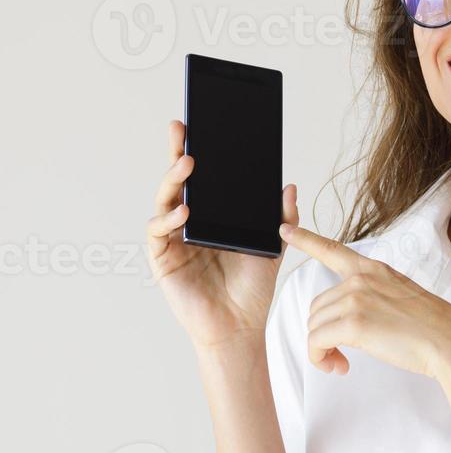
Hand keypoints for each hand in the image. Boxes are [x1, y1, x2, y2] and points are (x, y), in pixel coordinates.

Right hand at [147, 119, 296, 349]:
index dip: (198, 154)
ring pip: (165, 201)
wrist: (241, 325)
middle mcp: (189, 224)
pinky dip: (168, 220)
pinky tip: (184, 212)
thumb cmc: (251, 289)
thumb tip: (290, 186)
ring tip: (187, 165)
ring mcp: (173, 240)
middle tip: (181, 132)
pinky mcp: (163, 259)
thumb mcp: (273, 247)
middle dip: (177, 154)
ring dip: (173, 181)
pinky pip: (159, 233)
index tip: (200, 127)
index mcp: (213, 217)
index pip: (203, 180)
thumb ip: (282, 218)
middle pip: (179, 183)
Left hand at [279, 222, 450, 378]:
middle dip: (323, 333)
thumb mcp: (401, 295)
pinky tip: (338, 366)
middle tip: (340, 354)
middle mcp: (361, 279)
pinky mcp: (353, 323)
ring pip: (314, 326)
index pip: (332, 250)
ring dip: (322, 349)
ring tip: (341, 362)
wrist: (449, 340)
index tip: (286, 229)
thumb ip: (373, 296)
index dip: (305, 239)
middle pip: (317, 306)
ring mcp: (356, 299)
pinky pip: (316, 343)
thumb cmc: (432, 326)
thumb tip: (351, 318)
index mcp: (373, 269)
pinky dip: (320, 359)